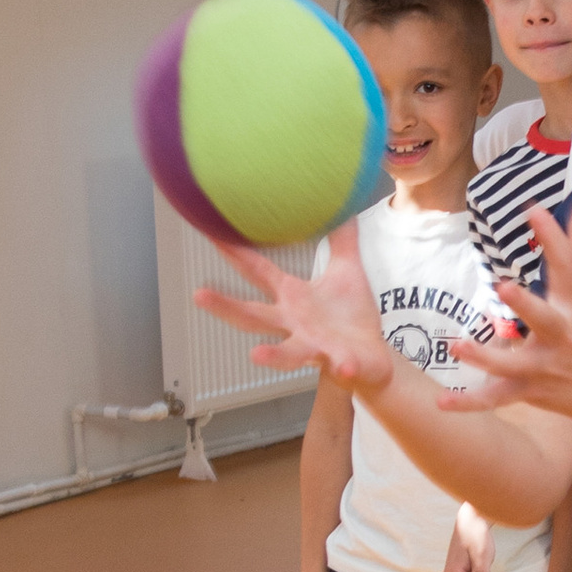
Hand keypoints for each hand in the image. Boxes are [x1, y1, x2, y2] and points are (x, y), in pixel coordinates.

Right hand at [198, 229, 391, 386]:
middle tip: (198, 294)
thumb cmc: (352, 316)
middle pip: (253, 316)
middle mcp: (294, 323)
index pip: (257, 271)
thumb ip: (343, 239)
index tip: (211, 232)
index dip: (235, 252)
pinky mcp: (341, 362)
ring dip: (273, 355)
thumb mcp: (347, 270)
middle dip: (226, 306)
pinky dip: (343, 367)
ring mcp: (314, 346)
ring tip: (256, 355)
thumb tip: (342, 203)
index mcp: (292, 297)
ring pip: (288, 353)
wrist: (373, 358)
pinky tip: (344, 367)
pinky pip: (341, 366)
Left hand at [448, 202, 571, 427]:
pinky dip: (470, 404)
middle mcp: (562, 336)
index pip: (567, 267)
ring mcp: (544, 367)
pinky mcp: (528, 391)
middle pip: (545, 321)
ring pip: (512, 365)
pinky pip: (497, 398)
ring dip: (485, 358)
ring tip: (456, 346)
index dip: (553, 237)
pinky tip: (442, 403)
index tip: (533, 209)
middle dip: (527, 306)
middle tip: (504, 287)